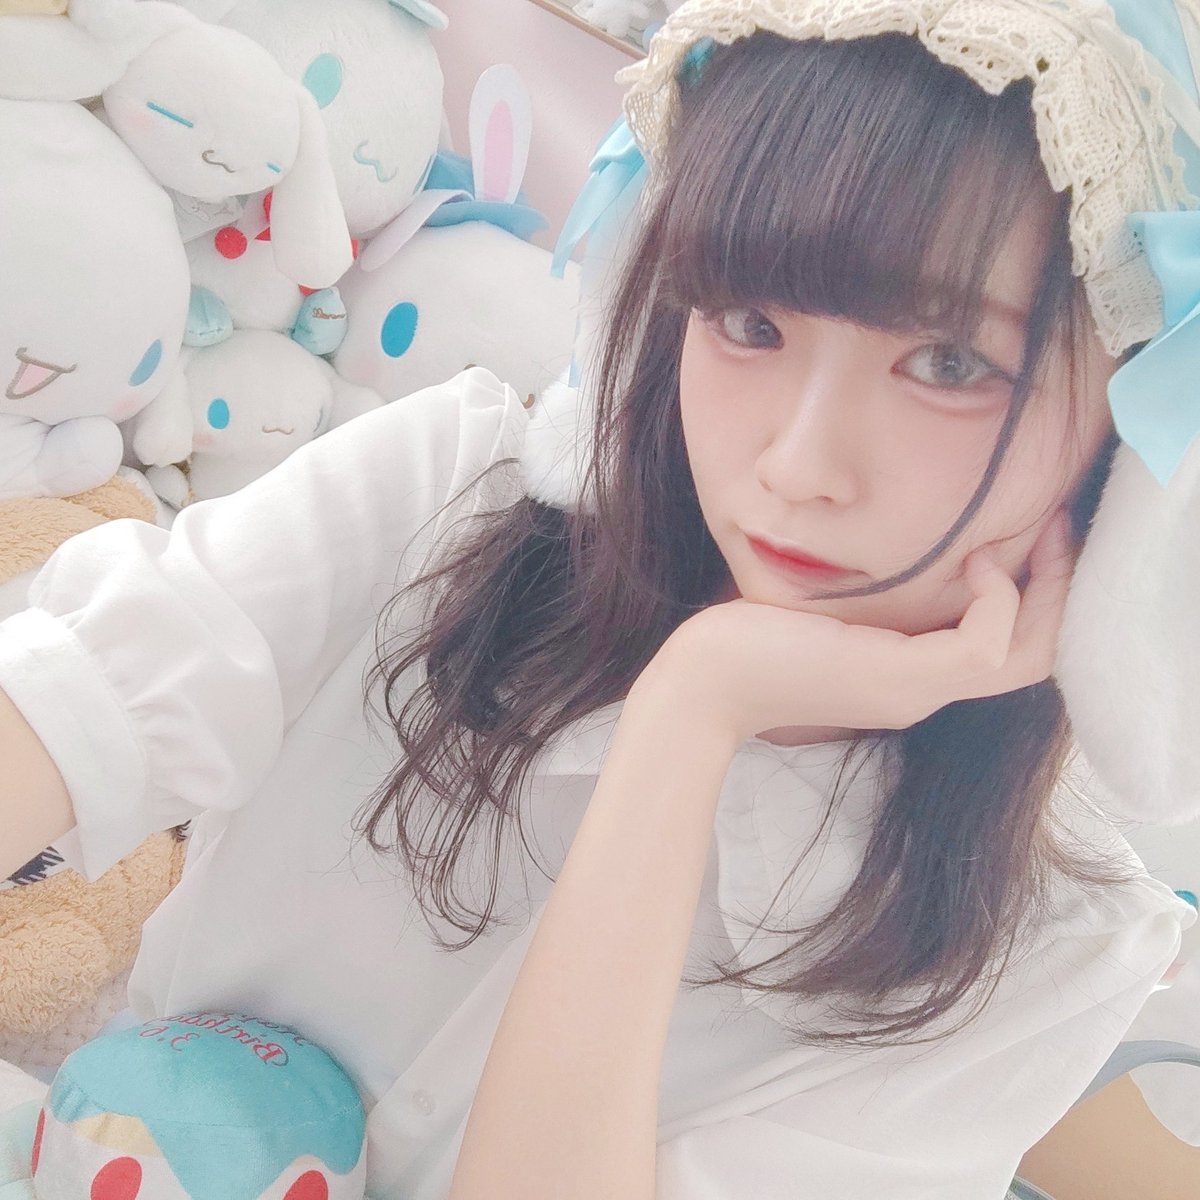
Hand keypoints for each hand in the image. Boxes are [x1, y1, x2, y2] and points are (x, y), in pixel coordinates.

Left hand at [633, 513, 1075, 742]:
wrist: (702, 682)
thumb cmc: (749, 639)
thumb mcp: (823, 608)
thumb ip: (866, 590)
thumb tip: (888, 545)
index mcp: (909, 674)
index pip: (1008, 650)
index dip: (1038, 596)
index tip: (1035, 531)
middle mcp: (923, 690)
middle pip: (1038, 658)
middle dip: (1063, 590)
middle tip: (1062, 527)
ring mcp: (916, 688)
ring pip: (1029, 654)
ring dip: (1045, 589)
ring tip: (1034, 533)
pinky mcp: (900, 677)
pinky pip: (987, 642)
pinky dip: (999, 596)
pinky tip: (972, 557)